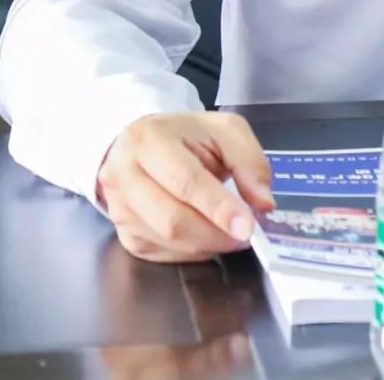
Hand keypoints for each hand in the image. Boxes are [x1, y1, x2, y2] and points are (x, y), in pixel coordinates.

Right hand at [96, 111, 274, 263]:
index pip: (185, 181)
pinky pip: (161, 253)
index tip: (248, 227)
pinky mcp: (124, 233)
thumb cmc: (185, 135)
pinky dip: (191, 252)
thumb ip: (249, 161)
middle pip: (172, 219)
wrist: (142, 143)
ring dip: (206, 245)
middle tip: (246, 235)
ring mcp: (119, 208)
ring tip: (230, 234)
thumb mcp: (225, 130)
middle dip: (215, 233)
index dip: (218, 207)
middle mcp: (123, 175)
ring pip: (166, 240)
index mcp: (148, 140)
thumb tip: (264, 203)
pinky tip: (206, 237)